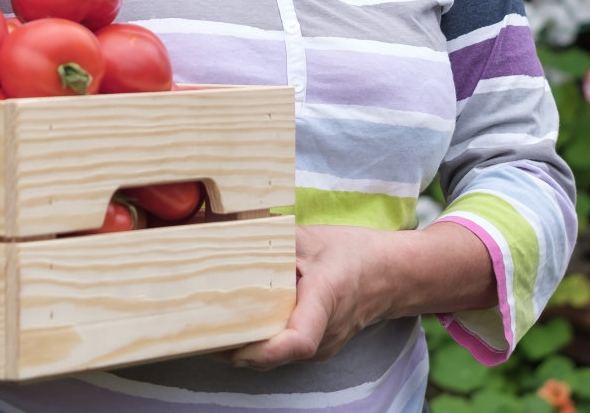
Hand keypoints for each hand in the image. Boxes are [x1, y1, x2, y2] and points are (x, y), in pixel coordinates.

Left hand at [218, 224, 394, 369]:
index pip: (298, 341)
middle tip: (197, 331)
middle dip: (235, 349)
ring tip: (207, 329)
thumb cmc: (355, 254)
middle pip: (275, 356)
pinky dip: (257, 344)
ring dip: (243, 348)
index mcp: (325, 300)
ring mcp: (322, 347)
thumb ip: (270, 239)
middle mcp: (324, 334)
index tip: (232, 345)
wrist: (393, 275)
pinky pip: (281, 353)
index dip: (263, 351)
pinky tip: (235, 326)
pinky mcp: (316, 349)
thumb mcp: (312, 238)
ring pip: (275, 358)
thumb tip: (225, 230)